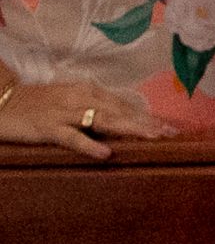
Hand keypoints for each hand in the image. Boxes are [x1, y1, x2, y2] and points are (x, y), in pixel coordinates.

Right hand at [0, 79, 174, 159]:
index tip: (169, 128)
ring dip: (129, 129)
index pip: (125, 105)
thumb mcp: (71, 102)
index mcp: (89, 91)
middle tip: (170, 134)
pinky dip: (89, 144)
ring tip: (151, 138)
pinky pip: (71, 137)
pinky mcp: (47, 127)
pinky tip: (106, 152)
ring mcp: (64, 112)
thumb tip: (124, 121)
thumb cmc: (39, 104)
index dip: (147, 116)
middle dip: (146, 123)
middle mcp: (81, 98)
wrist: (2, 100)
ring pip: (103, 120)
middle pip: (120, 111)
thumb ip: (95, 109)